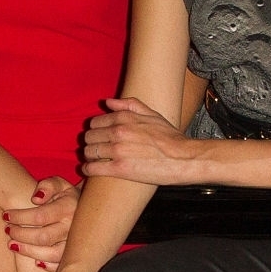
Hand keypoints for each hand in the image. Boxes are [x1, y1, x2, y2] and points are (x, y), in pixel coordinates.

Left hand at [3, 177, 78, 264]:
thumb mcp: (59, 184)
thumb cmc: (65, 196)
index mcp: (68, 208)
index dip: (19, 217)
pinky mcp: (75, 255)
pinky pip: (61, 264)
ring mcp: (75, 243)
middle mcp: (73, 227)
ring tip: (13, 245)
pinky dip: (48, 265)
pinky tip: (35, 260)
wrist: (88, 210)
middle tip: (8, 230)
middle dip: (21, 235)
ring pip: (51, 254)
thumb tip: (36, 199)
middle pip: (43, 237)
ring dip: (29, 251)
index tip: (6, 216)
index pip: (39, 216)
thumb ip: (48, 185)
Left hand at [81, 97, 200, 183]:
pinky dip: (87, 169)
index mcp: (124, 118)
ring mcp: (117, 151)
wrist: (183, 158)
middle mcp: (118, 132)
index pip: (95, 122)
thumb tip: (107, 102)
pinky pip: (92, 168)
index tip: (97, 136)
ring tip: (93, 160)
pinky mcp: (119, 169)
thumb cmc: (170, 137)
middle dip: (90, 143)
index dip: (94, 130)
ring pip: (89, 152)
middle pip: (89, 137)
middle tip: (95, 149)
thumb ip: (129, 104)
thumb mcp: (152, 114)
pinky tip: (89, 170)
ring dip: (88, 156)